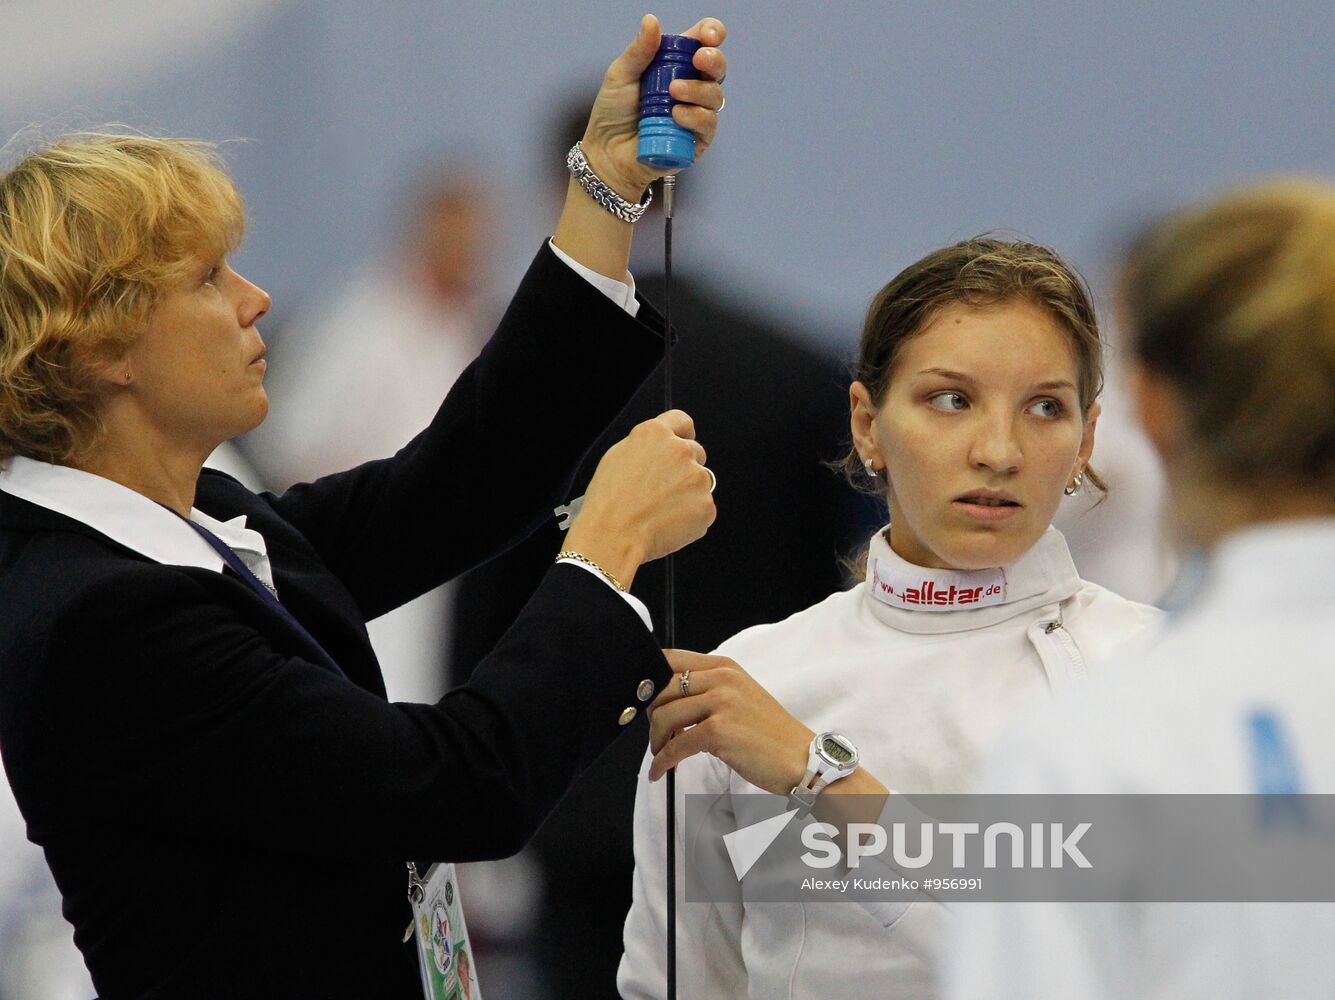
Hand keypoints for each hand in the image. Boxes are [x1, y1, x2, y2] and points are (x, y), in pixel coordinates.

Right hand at [564, 410, 715, 588]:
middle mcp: (680, 451)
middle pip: (696, 452)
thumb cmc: (608, 503)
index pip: (682, 421)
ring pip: (701, 482)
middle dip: (685, 468)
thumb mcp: (617, 458)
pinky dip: (691, 517)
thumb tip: (657, 453)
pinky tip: (668, 523)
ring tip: (661, 510)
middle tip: (664, 489)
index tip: (683, 442)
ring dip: (689, 493)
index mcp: (655, 434)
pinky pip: (704, 508)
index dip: (682, 434)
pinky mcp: (706, 504)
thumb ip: (646, 448)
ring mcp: (696, 478)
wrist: (614, 536)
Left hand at [581, 14, 728, 199]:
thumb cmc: (612, 114)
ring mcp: (696, 114)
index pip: (702, 44)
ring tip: (673, 93)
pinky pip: (708, 125)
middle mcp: (691, 88)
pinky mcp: (696, 141)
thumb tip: (652, 20)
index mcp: (675, 65)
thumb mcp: (621, 75)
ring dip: (698, 91)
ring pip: (715, 96)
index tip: (708, 36)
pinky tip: (677, 115)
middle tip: (698, 59)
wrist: (606, 153)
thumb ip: (639, 50)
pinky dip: (696, 117)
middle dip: (714, 60)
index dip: (712, 34)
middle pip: (717, 68)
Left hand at [646, 649, 815, 794]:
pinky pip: (676, 745)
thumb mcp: (740, 696)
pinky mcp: (719, 731)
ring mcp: (721, 703)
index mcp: (725, 666)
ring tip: (662, 753)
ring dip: (656, 740)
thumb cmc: (769, 733)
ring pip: (664, 716)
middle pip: (661, 688)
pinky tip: (661, 771)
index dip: (648, 678)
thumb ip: (708, 689)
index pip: (670, 658)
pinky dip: (663, 762)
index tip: (642, 700)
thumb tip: (666, 699)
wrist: (800, 757)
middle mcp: (722, 678)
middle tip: (656, 734)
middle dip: (650, 715)